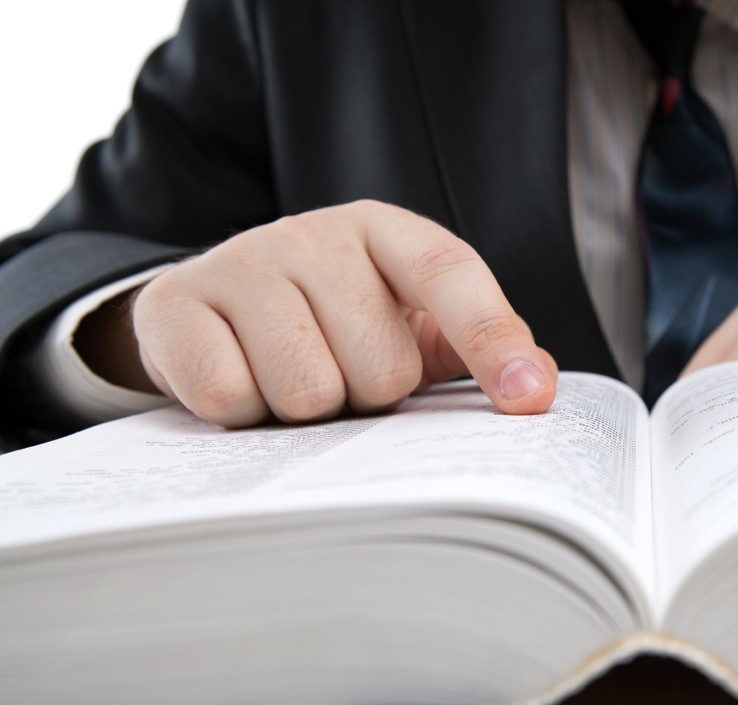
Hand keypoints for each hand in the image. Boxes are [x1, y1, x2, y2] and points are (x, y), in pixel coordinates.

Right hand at [131, 200, 557, 426]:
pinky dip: (241, 414)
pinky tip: (241, 382)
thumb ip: (469, 345)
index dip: (493, 339)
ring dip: (305, 411)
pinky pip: (230, 397)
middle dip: (368, 396)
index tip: (527, 401)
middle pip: (382, 367)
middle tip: (344, 376)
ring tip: (293, 380)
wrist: (216, 308)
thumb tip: (537, 384)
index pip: (450, 275)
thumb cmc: (332, 323)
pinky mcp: (176, 303)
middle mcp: (314, 234)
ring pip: (307, 391)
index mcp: (384, 232)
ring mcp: (242, 262)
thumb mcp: (406, 321)